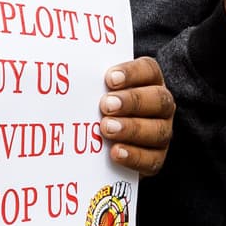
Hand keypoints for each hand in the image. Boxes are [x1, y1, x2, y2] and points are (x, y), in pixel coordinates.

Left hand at [99, 57, 174, 175]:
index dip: (132, 73)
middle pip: (158, 99)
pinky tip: (115, 152)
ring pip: (158, 130)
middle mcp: (161, 105)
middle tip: (105, 105)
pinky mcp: (156, 157)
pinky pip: (152, 159)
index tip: (109, 78)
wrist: (105, 144)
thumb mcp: (96, 88)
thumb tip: (64, 66)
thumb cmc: (98, 105)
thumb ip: (90, 80)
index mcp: (150, 80)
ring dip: (131, 129)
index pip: (148, 70)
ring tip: (106, 128)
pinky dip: (134, 156)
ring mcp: (162, 131)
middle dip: (132, 101)